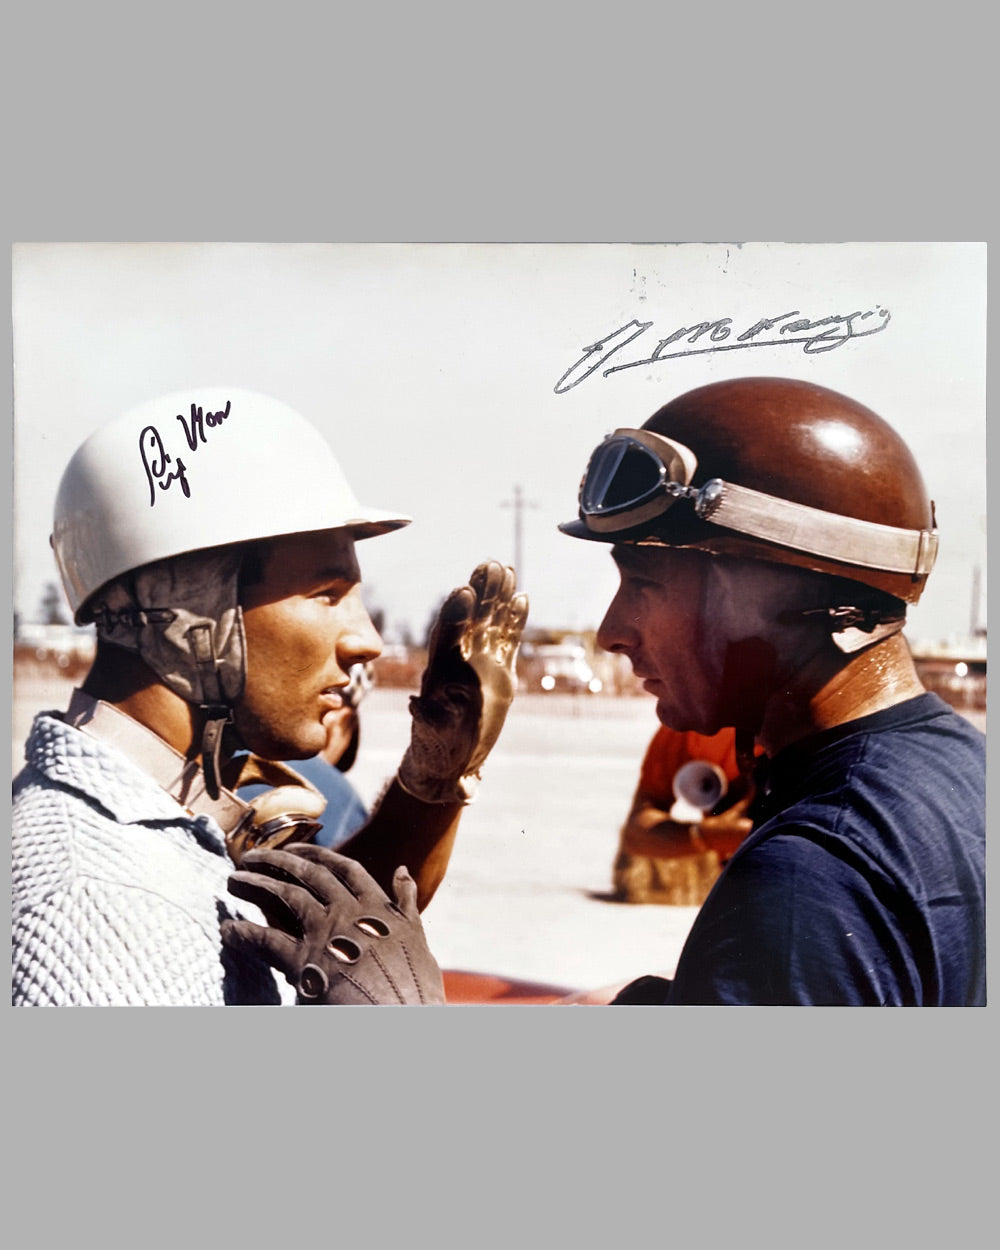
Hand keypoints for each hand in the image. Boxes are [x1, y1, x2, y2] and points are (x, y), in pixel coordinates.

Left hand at [221, 844, 445, 1003]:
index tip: (295, 848)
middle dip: (278, 860)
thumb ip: (405, 902)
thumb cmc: (414, 986)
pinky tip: (229, 929)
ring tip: (233, 879)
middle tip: (253, 856)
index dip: (317, 854)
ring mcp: (327, 935)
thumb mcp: (416, 935)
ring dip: (255, 885)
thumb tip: (401, 870)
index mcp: (377, 907)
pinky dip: (244, 933)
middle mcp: (350, 913)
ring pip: (285, 896)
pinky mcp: (305, 964)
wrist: (403, 1020)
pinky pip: (266, 941)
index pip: (343, 868)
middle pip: (308, 874)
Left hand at [397, 561, 527, 803]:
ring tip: (507, 569)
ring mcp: (481, 662)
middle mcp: (461, 660)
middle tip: (489, 564)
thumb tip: (416, 704)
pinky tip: (522, 597)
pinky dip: (515, 620)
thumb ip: (428, 717)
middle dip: (480, 592)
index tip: (462, 591)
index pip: (447, 634)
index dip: (455, 613)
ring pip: (491, 622)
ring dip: (498, 597)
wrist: (451, 759)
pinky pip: (508, 639)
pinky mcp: (499, 671)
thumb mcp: (431, 733)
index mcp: (442, 670)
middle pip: (470, 618)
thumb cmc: (437, 747)